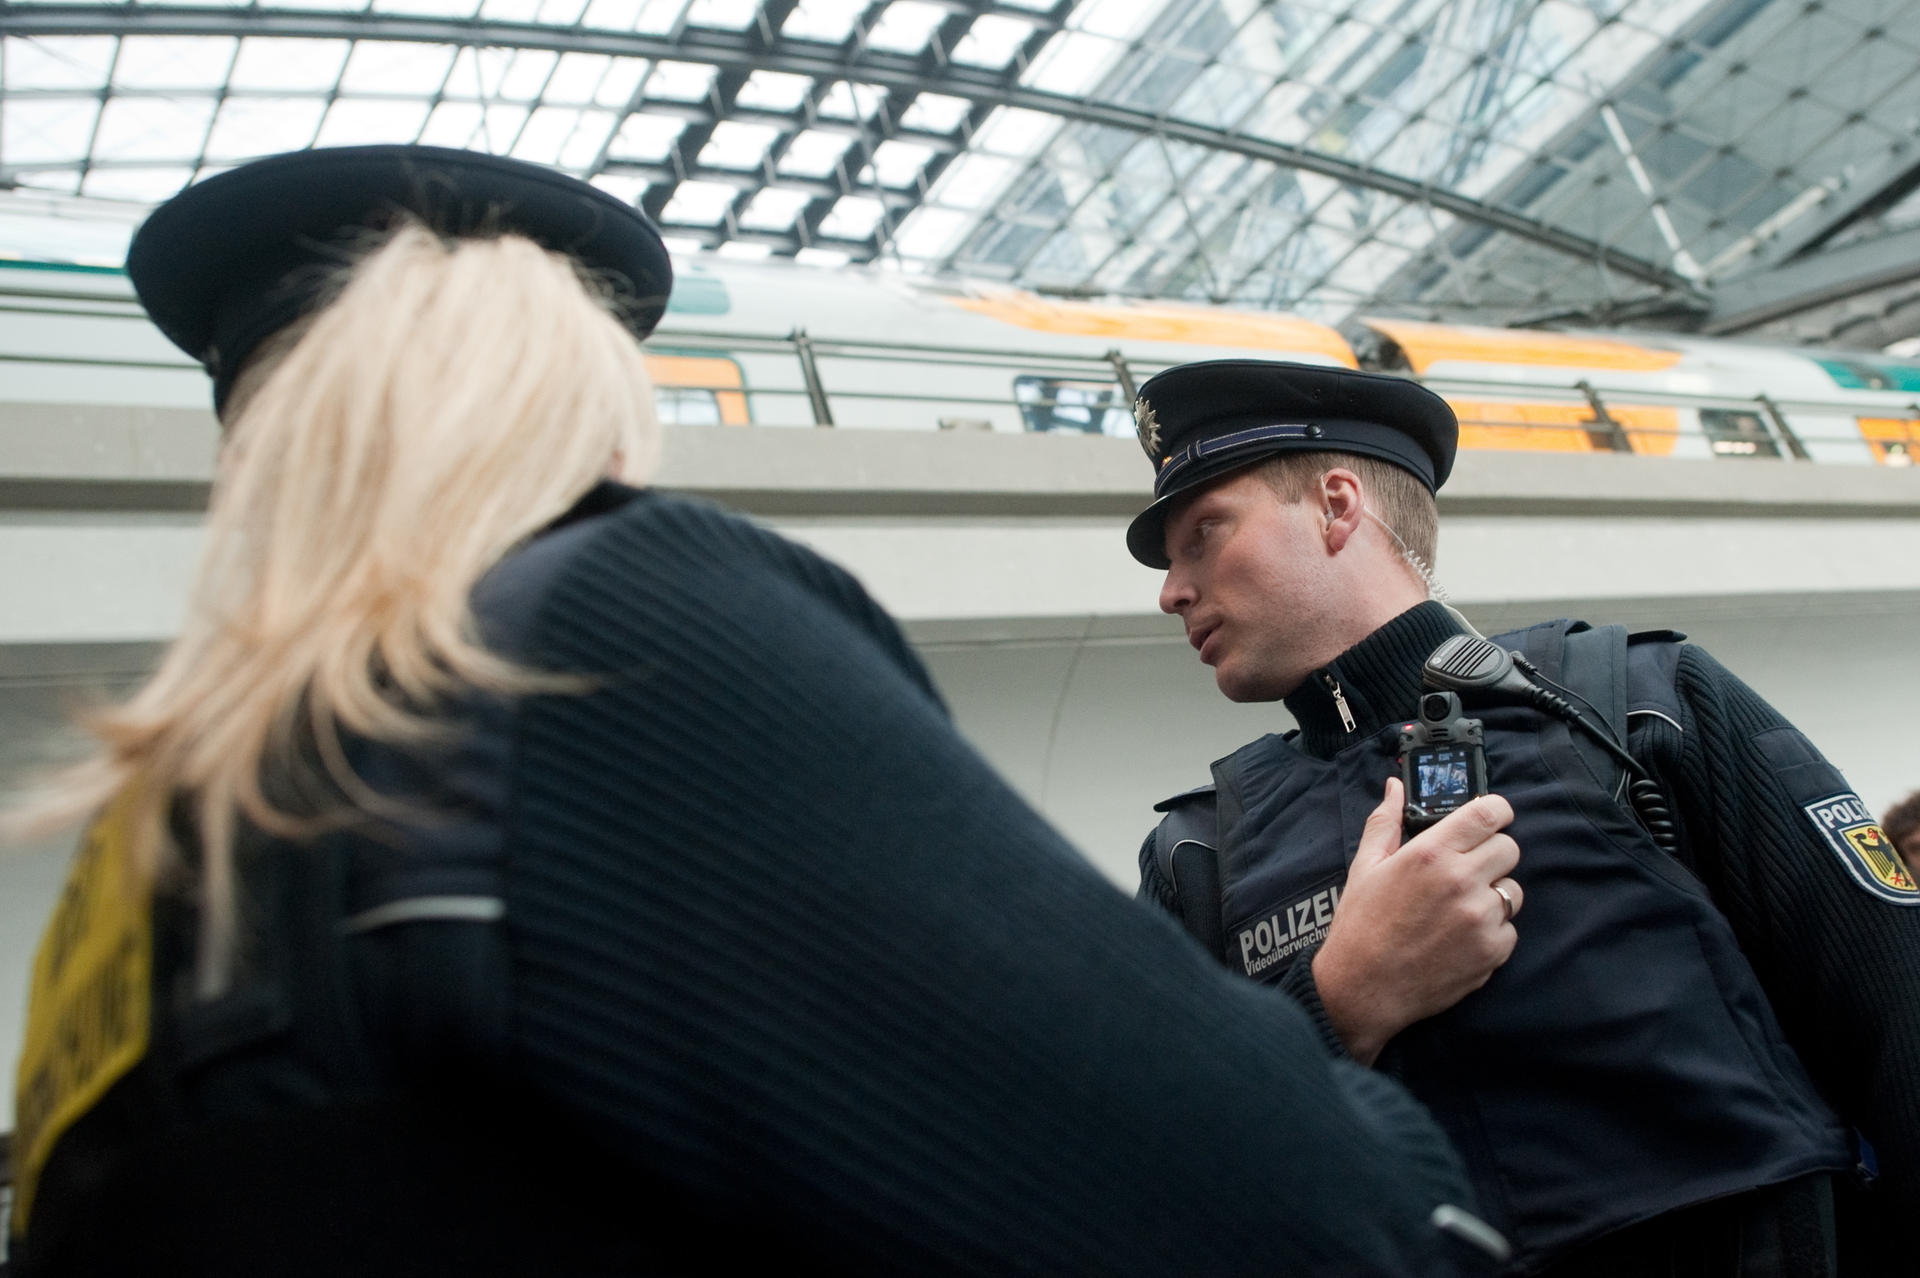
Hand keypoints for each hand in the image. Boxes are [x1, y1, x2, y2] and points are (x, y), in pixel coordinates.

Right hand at [1311, 778, 1520, 1065]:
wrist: (1363, 988)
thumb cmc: (1361, 925)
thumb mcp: (1365, 866)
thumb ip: (1386, 821)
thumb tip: (1395, 786)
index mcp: (1431, 853)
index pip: (1489, 813)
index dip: (1496, 811)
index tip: (1491, 818)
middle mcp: (1461, 881)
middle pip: (1509, 849)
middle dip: (1491, 855)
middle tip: (1466, 870)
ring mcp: (1481, 918)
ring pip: (1513, 890)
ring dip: (1493, 894)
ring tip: (1460, 909)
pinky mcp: (1493, 951)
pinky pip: (1510, 929)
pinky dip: (1491, 932)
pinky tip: (1460, 938)